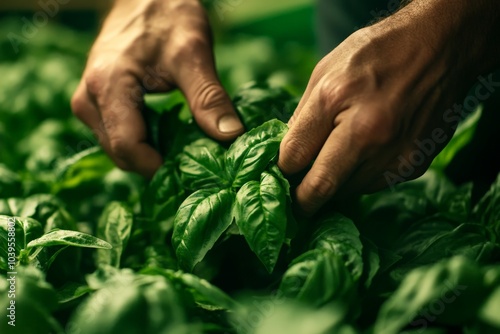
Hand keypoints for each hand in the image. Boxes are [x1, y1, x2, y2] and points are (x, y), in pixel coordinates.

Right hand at [71, 0, 243, 177]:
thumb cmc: (168, 16)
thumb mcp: (193, 53)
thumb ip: (208, 97)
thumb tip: (230, 137)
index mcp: (107, 87)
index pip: (128, 147)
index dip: (160, 167)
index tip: (193, 174)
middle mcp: (88, 100)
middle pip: (122, 153)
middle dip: (157, 164)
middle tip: (195, 166)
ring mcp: (88, 103)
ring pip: (120, 149)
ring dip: (152, 155)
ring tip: (186, 151)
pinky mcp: (97, 103)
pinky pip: (120, 135)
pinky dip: (146, 142)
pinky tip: (171, 138)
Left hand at [278, 0, 499, 214]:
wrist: (441, 46)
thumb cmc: (377, 53)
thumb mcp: (325, 70)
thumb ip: (303, 115)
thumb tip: (288, 154)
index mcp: (335, 99)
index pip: (294, 156)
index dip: (281, 171)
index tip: (279, 178)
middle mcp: (367, 132)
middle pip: (320, 187)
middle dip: (302, 200)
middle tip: (294, 203)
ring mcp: (393, 152)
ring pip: (347, 190)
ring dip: (334, 184)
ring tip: (336, 161)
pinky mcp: (413, 164)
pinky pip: (373, 184)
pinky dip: (360, 177)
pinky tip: (365, 153)